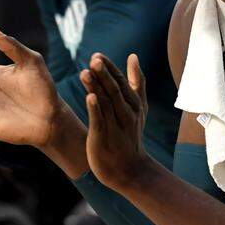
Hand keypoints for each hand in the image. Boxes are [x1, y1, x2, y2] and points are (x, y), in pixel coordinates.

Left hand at [83, 52, 151, 189]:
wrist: (129, 169)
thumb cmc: (131, 134)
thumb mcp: (139, 106)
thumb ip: (137, 81)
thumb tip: (133, 56)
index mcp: (134, 103)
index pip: (121, 81)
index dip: (109, 68)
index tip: (98, 55)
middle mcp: (127, 113)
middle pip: (115, 90)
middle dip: (104, 74)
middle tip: (95, 59)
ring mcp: (116, 126)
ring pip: (106, 103)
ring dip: (97, 87)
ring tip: (86, 72)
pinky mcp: (104, 138)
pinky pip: (100, 121)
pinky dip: (95, 109)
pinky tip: (89, 97)